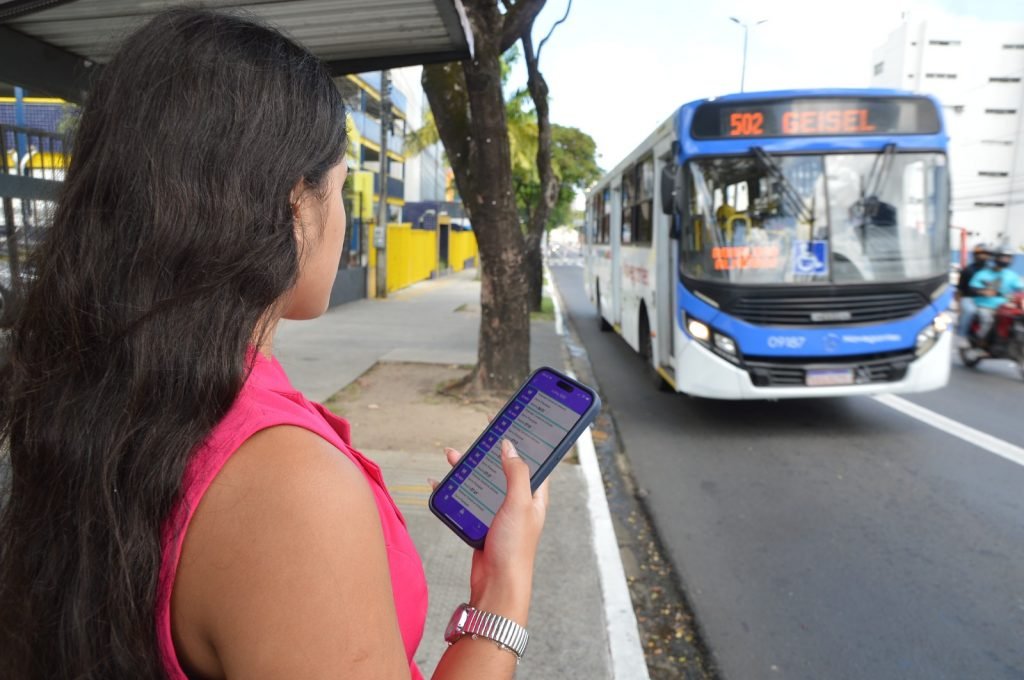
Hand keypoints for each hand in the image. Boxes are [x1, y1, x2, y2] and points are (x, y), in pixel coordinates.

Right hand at [433, 441, 547, 625]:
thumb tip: (510, 446)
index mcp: (535, 495)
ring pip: (482, 481)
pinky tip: (439, 483)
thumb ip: (516, 473)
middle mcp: (518, 502)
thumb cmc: (515, 549)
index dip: (523, 440)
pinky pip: (466, 500)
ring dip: (467, 468)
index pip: (532, 459)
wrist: (497, 585)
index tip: (511, 422)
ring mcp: (499, 512)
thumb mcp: (519, 504)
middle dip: (490, 450)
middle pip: (503, 467)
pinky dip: (453, 490)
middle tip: (480, 434)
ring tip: (452, 454)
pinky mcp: (481, 523)